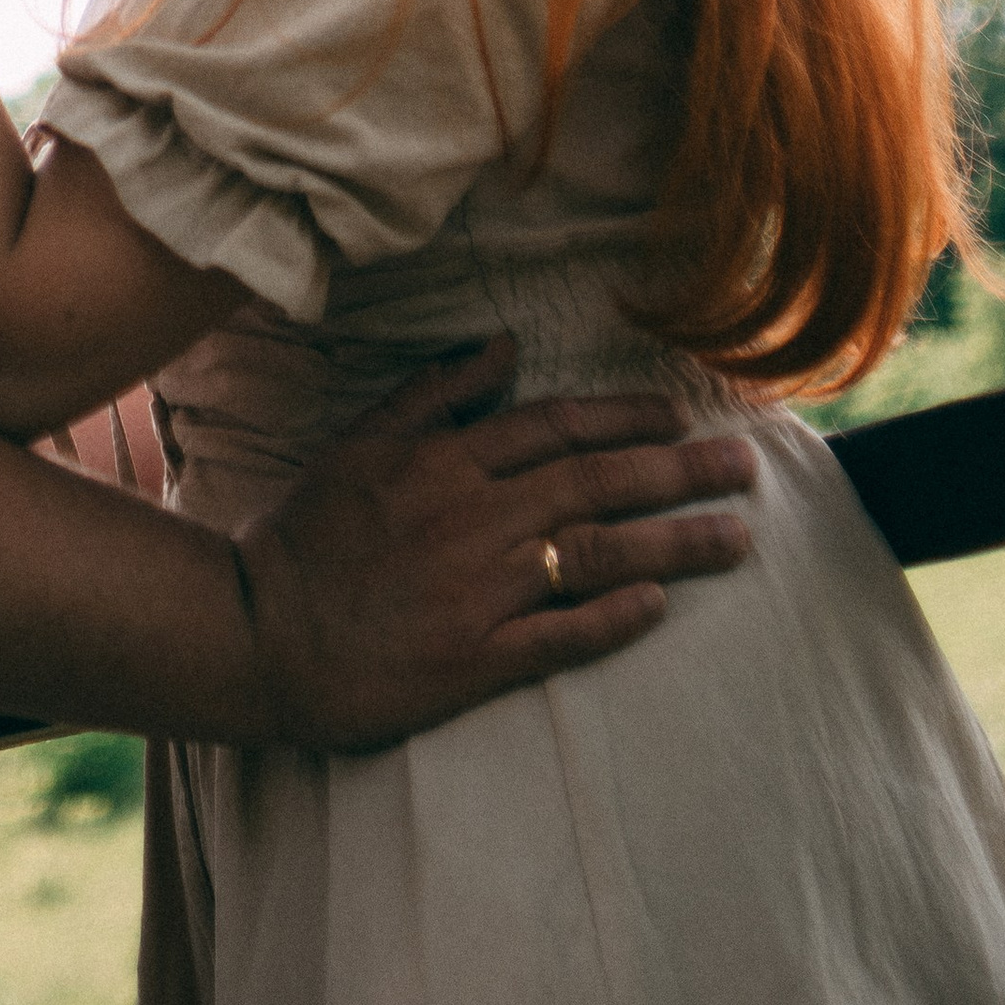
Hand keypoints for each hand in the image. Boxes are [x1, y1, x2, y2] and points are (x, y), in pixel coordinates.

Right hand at [231, 341, 754, 753]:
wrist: (258, 632)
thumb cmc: (307, 535)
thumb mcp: (362, 442)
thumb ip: (436, 395)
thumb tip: (504, 345)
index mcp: (448, 463)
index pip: (558, 429)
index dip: (626, 420)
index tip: (683, 417)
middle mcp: (475, 519)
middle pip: (597, 486)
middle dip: (680, 474)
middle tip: (746, 468)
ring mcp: (480, 591)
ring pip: (596, 556)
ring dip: (674, 544)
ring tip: (737, 539)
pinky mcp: (475, 659)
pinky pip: (559, 637)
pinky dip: (613, 620)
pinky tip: (661, 606)